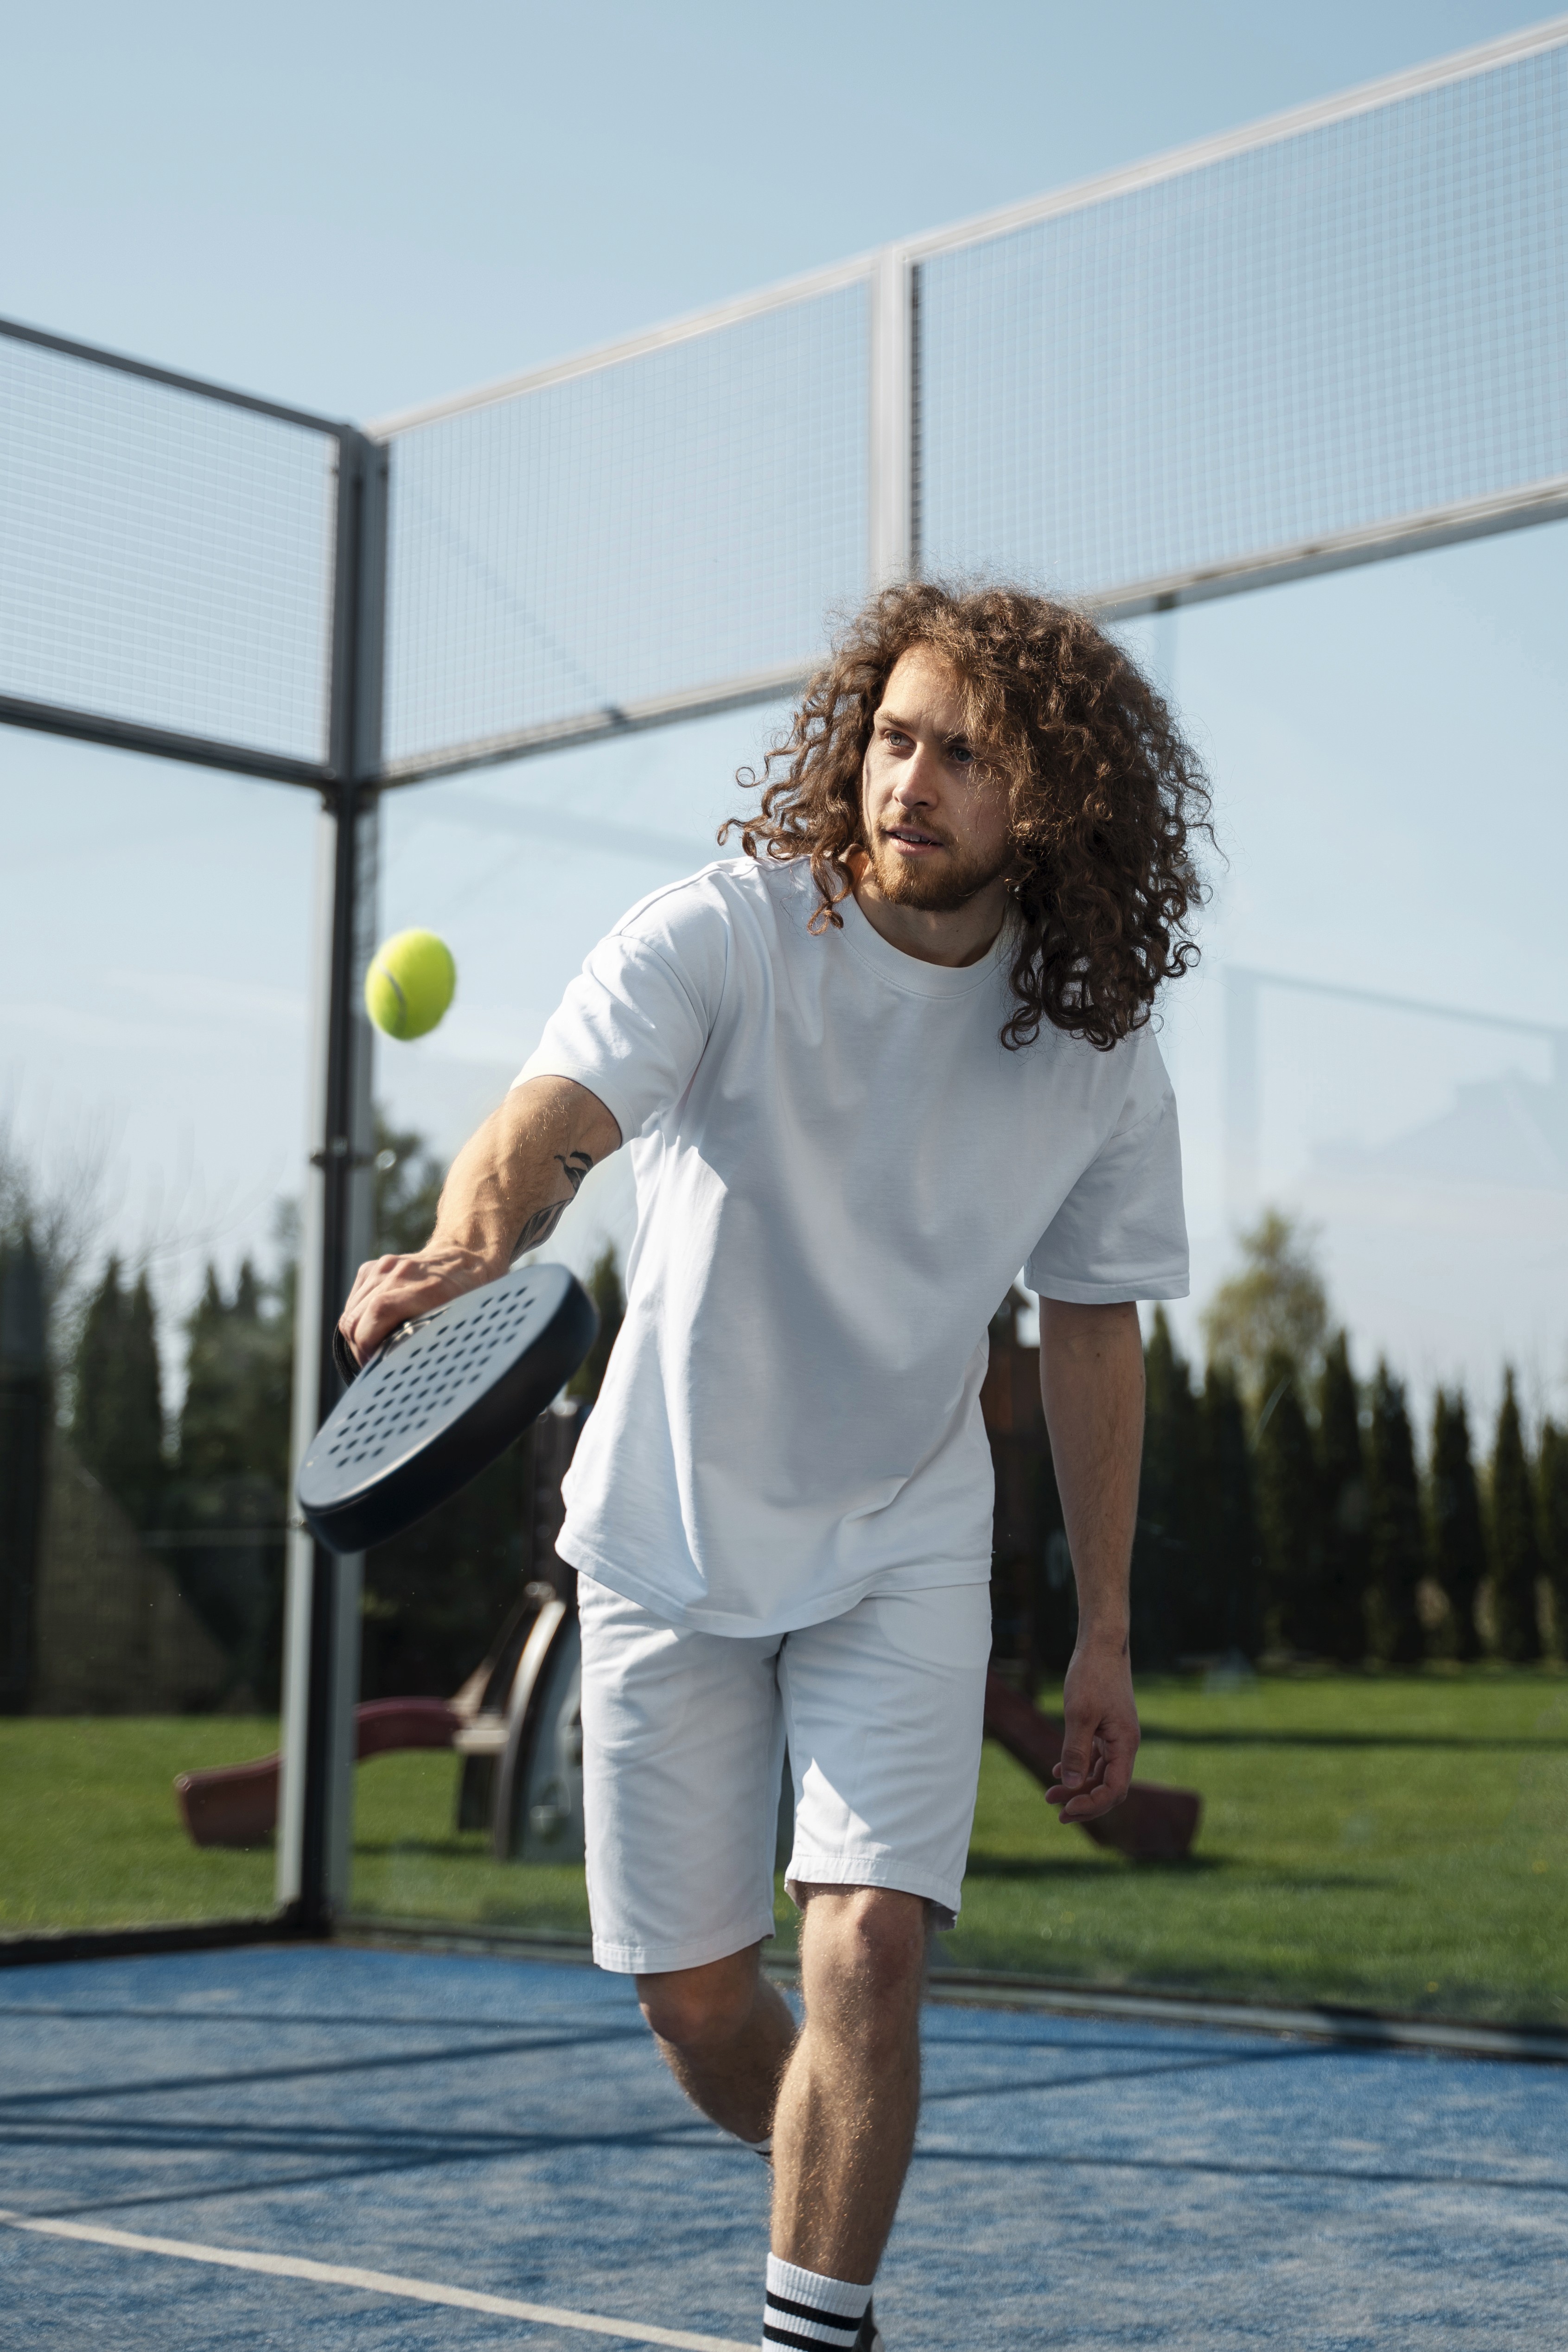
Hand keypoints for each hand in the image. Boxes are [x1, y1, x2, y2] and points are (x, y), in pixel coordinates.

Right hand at [337, 1245, 489, 1369]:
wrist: (464, 1258)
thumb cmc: (468, 1296)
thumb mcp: (462, 1320)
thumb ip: (436, 1340)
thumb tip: (413, 1368)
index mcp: (427, 1288)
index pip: (378, 1312)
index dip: (369, 1344)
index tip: (375, 1364)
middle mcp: (401, 1273)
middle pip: (356, 1318)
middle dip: (360, 1348)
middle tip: (374, 1363)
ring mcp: (384, 1268)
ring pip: (351, 1312)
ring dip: (357, 1335)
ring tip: (374, 1349)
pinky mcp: (373, 1267)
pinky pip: (353, 1301)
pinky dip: (357, 1318)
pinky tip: (373, 1328)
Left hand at [1046, 1639, 1138, 1823]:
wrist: (1102, 1644)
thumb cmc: (1091, 1675)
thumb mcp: (1079, 1714)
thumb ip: (1076, 1751)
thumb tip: (1070, 1785)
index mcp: (1125, 1744)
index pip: (1114, 1790)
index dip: (1092, 1805)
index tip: (1066, 1809)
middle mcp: (1125, 1744)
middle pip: (1109, 1787)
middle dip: (1084, 1802)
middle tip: (1057, 1813)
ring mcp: (1117, 1736)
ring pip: (1101, 1773)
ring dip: (1078, 1787)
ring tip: (1050, 1797)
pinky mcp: (1107, 1726)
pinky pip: (1096, 1757)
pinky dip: (1079, 1767)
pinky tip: (1056, 1771)